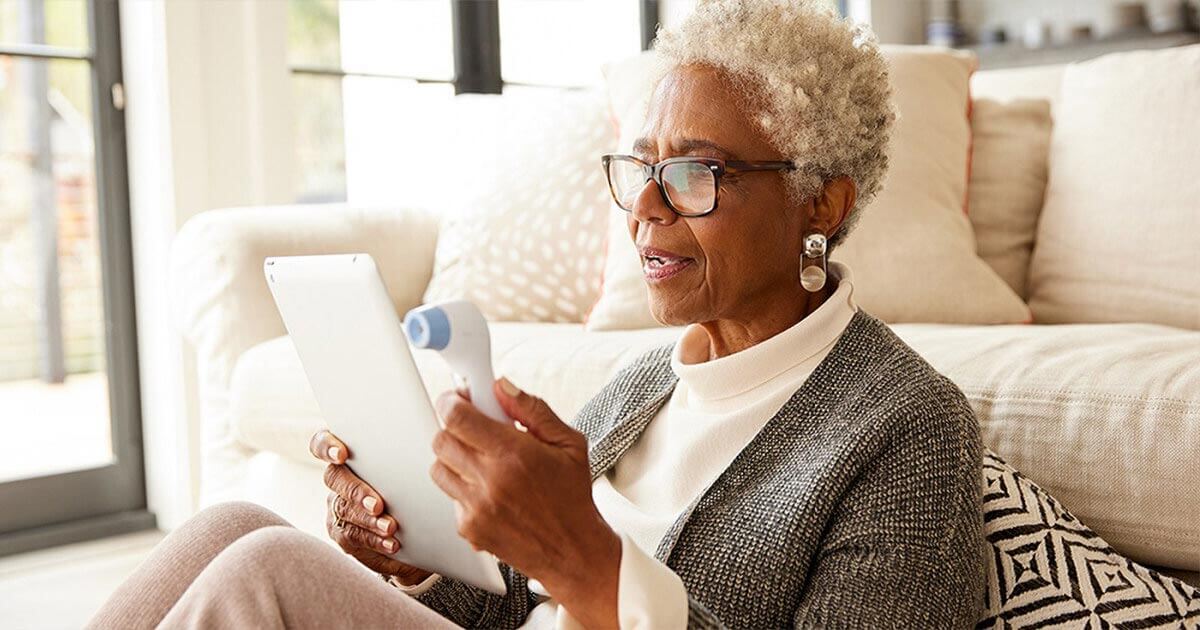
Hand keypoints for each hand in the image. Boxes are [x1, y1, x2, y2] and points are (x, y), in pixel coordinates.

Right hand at [310, 430, 433, 585]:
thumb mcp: (410, 468)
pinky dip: (374, 541)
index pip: (322, 443)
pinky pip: (352, 537)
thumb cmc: (412, 486)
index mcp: (350, 455)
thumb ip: (407, 458)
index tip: (341, 455)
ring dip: (367, 520)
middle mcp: (338, 479)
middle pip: (334, 478)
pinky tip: (391, 544)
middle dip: (356, 491)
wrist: (418, 526)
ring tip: (390, 528)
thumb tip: (431, 450)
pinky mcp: (343, 533)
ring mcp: (337, 506)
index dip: (326, 446)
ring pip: (343, 510)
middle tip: (377, 505)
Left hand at [430, 377, 620, 628]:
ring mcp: (476, 508)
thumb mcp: (569, 444)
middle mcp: (490, 481)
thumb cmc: (572, 496)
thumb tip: (501, 385)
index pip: (456, 417)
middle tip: (473, 429)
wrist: (573, 552)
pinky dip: (463, 489)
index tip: (458, 398)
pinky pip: (449, 496)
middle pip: (440, 439)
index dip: (451, 401)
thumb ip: (533, 410)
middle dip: (453, 428)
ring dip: (454, 458)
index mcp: (514, 454)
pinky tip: (489, 490)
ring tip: (482, 461)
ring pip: (438, 468)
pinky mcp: (469, 529)